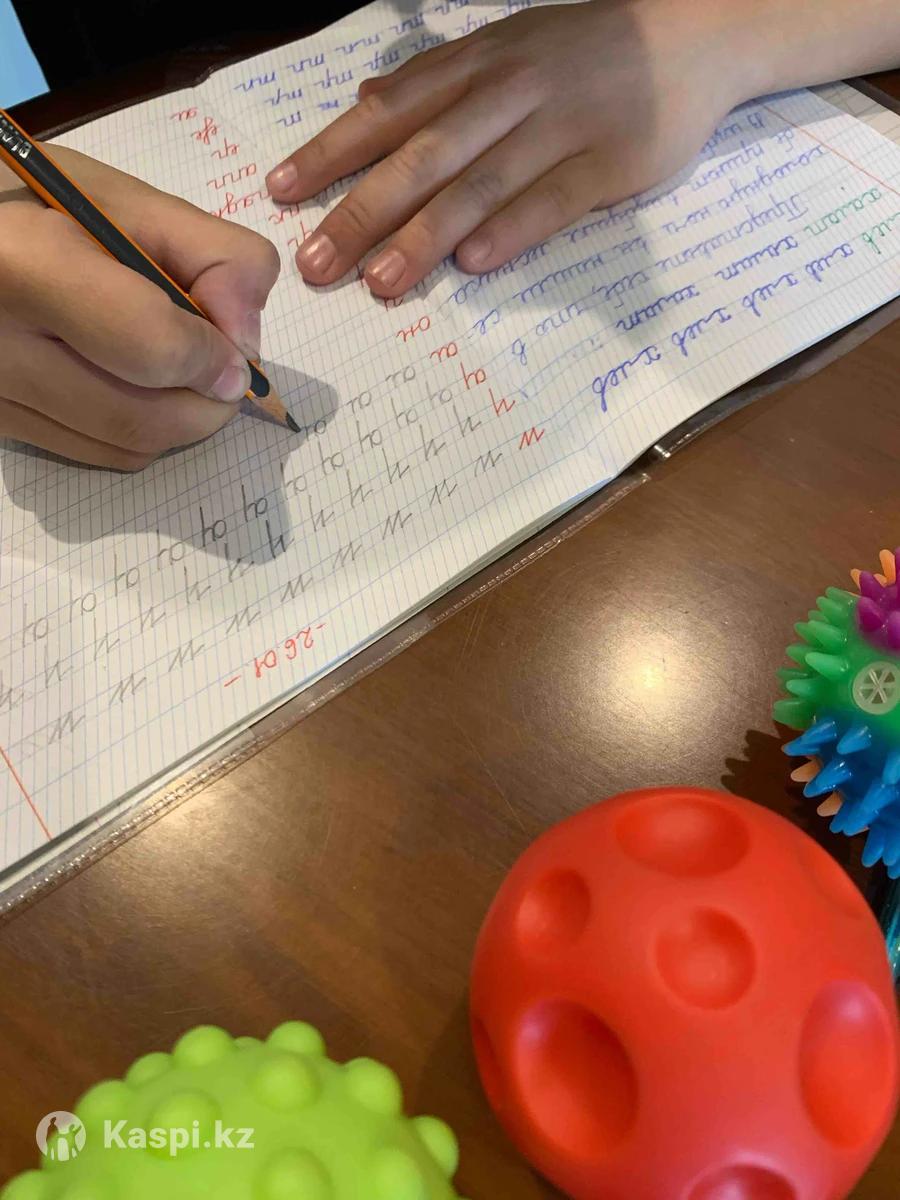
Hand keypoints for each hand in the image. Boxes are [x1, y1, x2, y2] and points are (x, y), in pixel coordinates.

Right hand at [0, 146, 279, 468]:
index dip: (212, 354)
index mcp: (19, 265)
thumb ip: (206, 253)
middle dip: (208, 401)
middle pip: (143, 419)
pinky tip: (130, 378)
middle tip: (222, 365)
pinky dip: (139, 427)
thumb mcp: (118, 199)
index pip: (149, 347)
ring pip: (128, 447)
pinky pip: (97, 452)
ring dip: (179, 416)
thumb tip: (247, 337)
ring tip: (177, 362)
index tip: (235, 344)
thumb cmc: (32, 199)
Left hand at [267, 0, 749, 296]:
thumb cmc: (582, 51)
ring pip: (481, 182)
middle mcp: (509, 89)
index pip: (389, 111)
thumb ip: (438, 80)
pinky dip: (513, 230)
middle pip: (424, 154)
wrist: (691, 33)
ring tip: (381, 281)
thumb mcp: (504, 46)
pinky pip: (554, 199)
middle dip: (363, 209)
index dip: (332, 152)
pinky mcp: (611, 161)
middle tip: (317, 262)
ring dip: (426, 234)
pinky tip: (473, 263)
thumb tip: (366, 101)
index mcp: (476, 62)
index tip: (282, 194)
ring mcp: (562, 124)